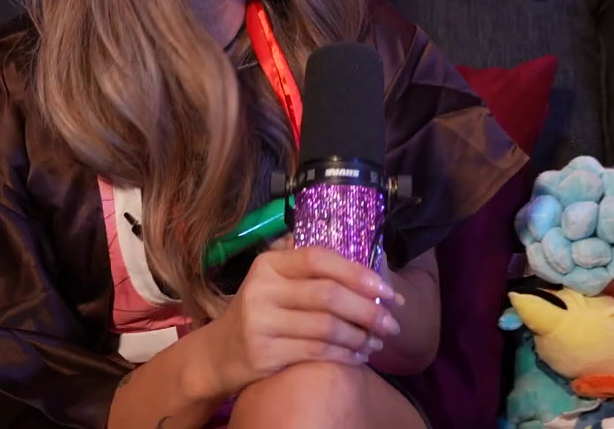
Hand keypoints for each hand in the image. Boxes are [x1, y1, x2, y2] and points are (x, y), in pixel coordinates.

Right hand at [206, 244, 403, 394]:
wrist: (221, 352)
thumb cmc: (263, 310)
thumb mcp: (276, 281)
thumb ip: (311, 268)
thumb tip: (369, 258)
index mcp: (269, 264)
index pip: (320, 259)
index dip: (358, 273)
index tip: (387, 290)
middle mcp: (261, 289)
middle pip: (328, 296)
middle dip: (368, 310)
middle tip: (392, 322)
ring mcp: (261, 323)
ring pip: (326, 327)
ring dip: (361, 336)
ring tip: (378, 341)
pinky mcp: (264, 353)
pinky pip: (316, 352)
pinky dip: (345, 354)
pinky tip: (359, 355)